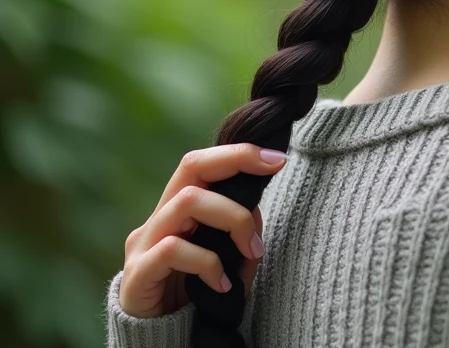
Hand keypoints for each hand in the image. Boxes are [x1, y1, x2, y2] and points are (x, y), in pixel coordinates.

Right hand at [118, 143, 288, 317]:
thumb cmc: (197, 292)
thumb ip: (241, 231)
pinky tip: (222, 285)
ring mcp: (144, 243)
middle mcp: (158, 218)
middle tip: (273, 172)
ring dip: (232, 219)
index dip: (240, 153)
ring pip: (188, 201)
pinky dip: (207, 263)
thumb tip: (256, 205)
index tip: (278, 157)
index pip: (203, 163)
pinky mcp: (137, 273)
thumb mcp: (229, 258)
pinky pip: (173, 250)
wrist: (158, 338)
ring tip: (252, 251)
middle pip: (191, 166)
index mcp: (178, 209)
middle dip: (236, 161)